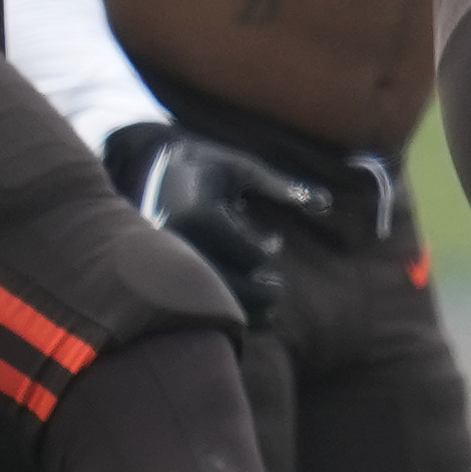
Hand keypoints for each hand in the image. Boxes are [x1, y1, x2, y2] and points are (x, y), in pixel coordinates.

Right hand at [103, 120, 326, 322]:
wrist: (143, 164)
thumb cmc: (201, 163)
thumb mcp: (241, 167)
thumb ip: (283, 186)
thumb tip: (327, 204)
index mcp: (201, 216)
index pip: (249, 254)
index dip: (266, 250)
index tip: (275, 240)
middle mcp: (178, 242)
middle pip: (232, 287)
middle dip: (263, 290)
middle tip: (277, 286)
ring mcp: (162, 259)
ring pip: (210, 302)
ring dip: (243, 306)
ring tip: (261, 298)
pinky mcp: (152, 269)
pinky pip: (189, 301)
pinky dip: (217, 307)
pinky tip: (234, 301)